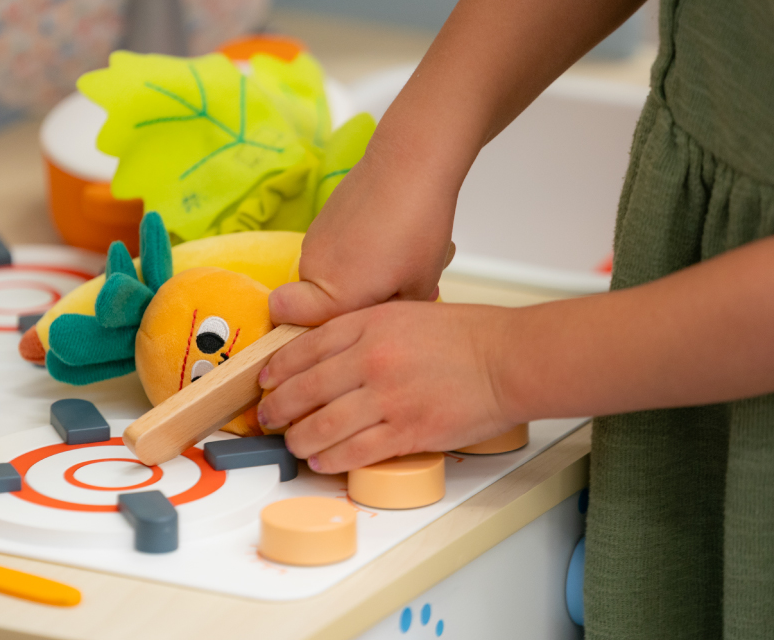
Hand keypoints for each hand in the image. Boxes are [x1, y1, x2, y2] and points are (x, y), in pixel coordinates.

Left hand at [257, 300, 518, 472]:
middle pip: (304, 389)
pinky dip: (331, 459)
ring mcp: (387, 397)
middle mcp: (371, 360)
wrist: (507, 359)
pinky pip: (355, 451)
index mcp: (368, 325)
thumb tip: (326, 353)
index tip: (266, 383)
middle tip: (269, 419)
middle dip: (278, 409)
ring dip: (300, 439)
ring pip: (322, 425)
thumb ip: (363, 330)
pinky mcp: (407, 431)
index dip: (277, 370)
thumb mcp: (404, 312)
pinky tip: (322, 461)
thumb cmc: (465, 336)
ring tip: (294, 445)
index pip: (305, 348)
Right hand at [269, 136, 462, 327]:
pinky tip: (388, 237)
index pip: (288, 323)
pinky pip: (334, 251)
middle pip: (318, 304)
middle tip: (391, 290)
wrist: (409, 165)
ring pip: (329, 276)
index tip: (341, 328)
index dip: (308, 331)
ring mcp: (313, 242)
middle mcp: (313, 271)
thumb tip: (388, 318)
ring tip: (397, 259)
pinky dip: (355, 252)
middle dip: (351, 304)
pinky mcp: (322, 220)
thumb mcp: (419, 287)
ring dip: (357, 276)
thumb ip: (393, 313)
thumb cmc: (417, 228)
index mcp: (334, 297)